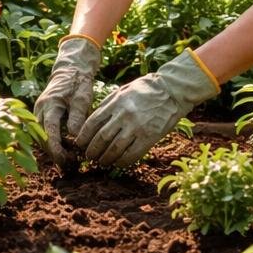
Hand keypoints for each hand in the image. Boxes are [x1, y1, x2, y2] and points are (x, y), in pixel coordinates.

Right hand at [33, 35, 100, 166]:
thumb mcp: (82, 98)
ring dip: (53, 149)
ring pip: (41, 137)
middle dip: (54, 153)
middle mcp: (39, 109)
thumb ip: (77, 117)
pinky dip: (53, 142)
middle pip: (42, 137)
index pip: (48, 131)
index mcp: (49, 104)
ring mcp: (38, 112)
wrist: (70, 69)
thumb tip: (75, 139)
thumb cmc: (78, 83)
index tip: (64, 161)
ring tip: (70, 159)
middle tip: (70, 164)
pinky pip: (43, 132)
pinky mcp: (41, 115)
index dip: (55, 149)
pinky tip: (66, 148)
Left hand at [75, 49, 219, 168]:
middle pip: (101, 138)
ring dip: (105, 158)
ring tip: (102, 162)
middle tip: (89, 157)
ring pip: (114, 149)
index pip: (92, 123)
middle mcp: (123, 115)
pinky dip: (122, 161)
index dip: (83, 137)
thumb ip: (108, 104)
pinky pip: (132, 154)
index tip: (79, 144)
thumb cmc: (146, 89)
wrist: (172, 91)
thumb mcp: (123, 91)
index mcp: (115, 102)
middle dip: (92, 150)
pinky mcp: (149, 137)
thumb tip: (94, 121)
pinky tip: (118, 163)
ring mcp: (136, 127)